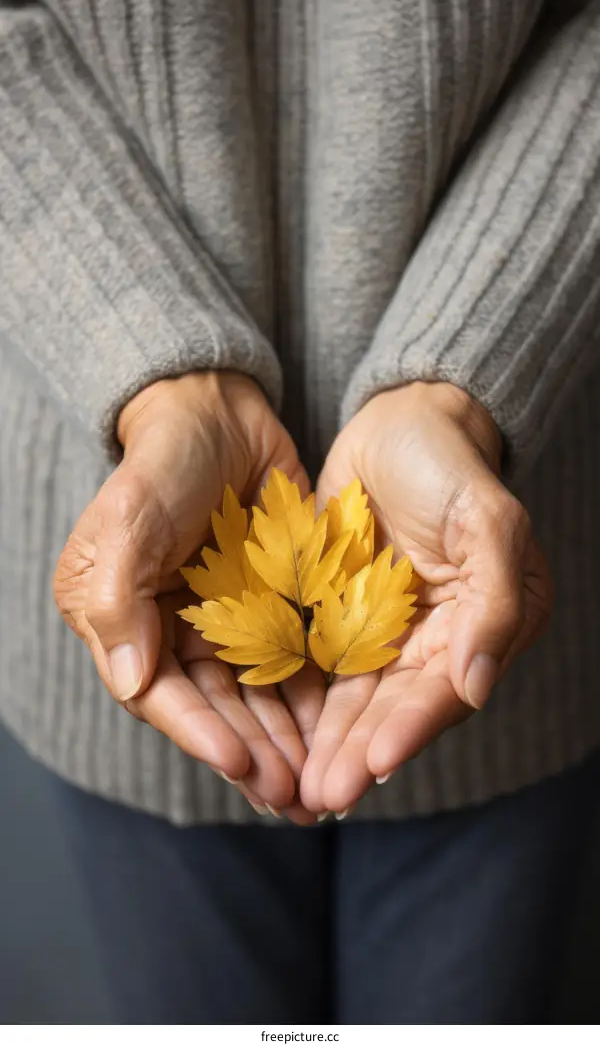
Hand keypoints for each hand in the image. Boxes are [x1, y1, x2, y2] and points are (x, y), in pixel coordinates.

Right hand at [54, 372, 323, 821]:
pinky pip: (292, 662)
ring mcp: (224, 622)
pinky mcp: (270, 606)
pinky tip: (337, 729)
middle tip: (294, 796)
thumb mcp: (128, 520)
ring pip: (257, 697)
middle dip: (254, 753)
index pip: (161, 694)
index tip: (243, 765)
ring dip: (286, 740)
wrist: (218, 411)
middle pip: (215, 708)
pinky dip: (311, 698)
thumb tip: (135, 683)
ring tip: (319, 782)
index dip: (201, 734)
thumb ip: (117, 601)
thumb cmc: (162, 462)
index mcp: (123, 622)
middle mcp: (170, 632)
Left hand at [301, 382, 551, 815]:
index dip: (407, 731)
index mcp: (485, 625)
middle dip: (357, 753)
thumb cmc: (452, 463)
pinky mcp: (341, 613)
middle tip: (320, 798)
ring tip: (293, 788)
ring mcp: (386, 629)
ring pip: (354, 699)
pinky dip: (301, 702)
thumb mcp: (487, 521)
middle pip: (394, 707)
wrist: (401, 419)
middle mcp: (438, 639)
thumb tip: (475, 687)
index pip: (443, 691)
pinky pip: (319, 665)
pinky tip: (275, 734)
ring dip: (327, 743)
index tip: (371, 767)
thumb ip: (493, 604)